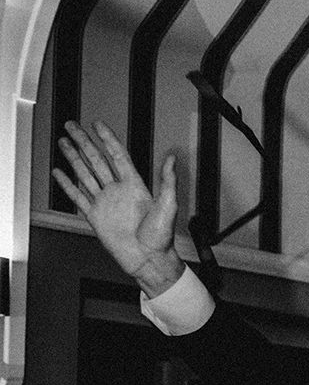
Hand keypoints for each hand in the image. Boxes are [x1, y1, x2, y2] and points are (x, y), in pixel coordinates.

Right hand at [52, 121, 183, 296]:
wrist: (148, 259)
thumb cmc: (162, 237)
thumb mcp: (168, 205)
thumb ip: (167, 180)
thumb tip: (172, 159)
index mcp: (135, 185)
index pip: (118, 155)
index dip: (107, 139)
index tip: (98, 125)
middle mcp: (118, 191)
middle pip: (97, 160)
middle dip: (84, 142)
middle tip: (72, 126)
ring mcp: (105, 202)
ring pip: (85, 174)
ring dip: (73, 157)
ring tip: (63, 142)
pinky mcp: (95, 216)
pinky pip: (78, 196)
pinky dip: (67, 184)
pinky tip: (60, 173)